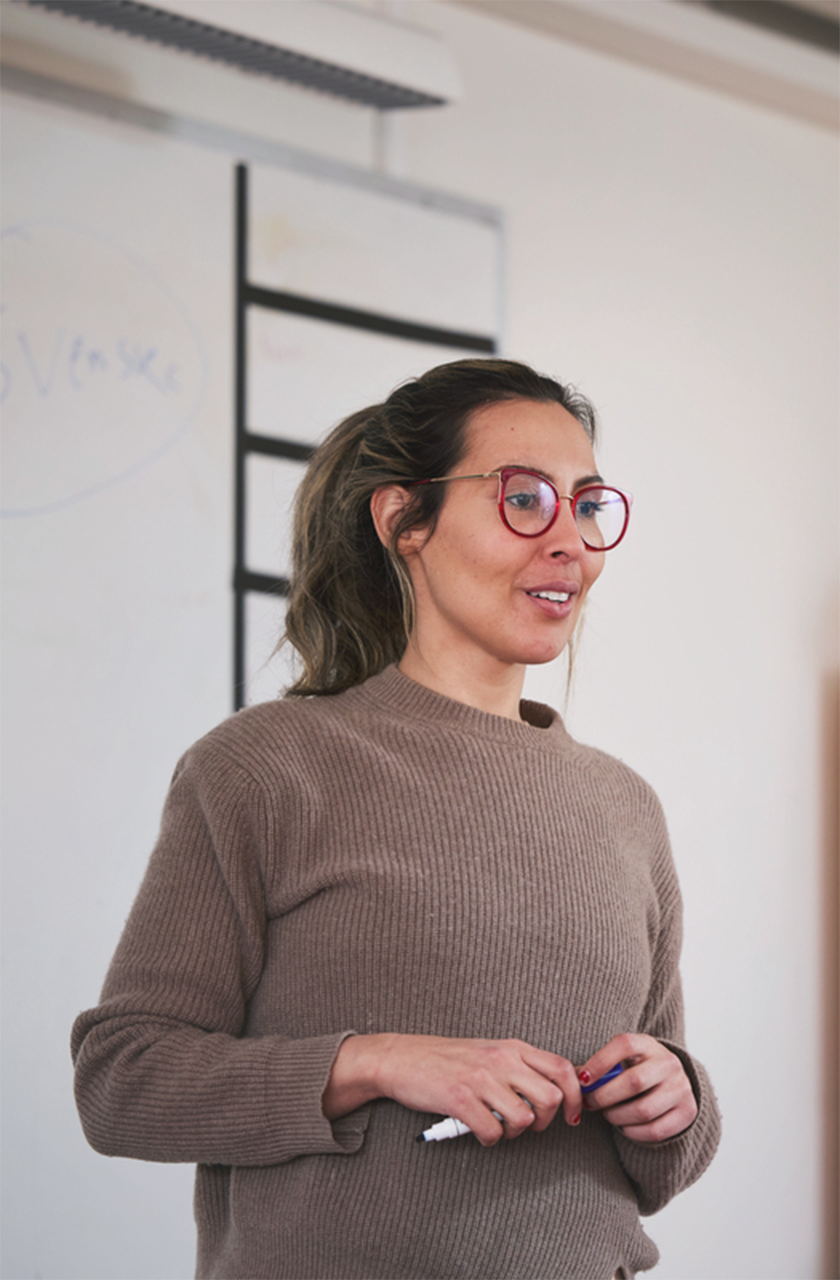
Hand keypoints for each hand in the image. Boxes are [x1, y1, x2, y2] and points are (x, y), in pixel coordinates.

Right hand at [323, 1034, 582, 1145]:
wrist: (402, 1058)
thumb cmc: (447, 1058)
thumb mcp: (489, 1051)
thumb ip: (519, 1067)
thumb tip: (553, 1092)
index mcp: (512, 1047)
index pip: (562, 1069)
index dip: (575, 1097)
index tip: (571, 1116)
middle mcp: (501, 1060)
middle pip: (550, 1098)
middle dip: (546, 1121)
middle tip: (529, 1126)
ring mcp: (480, 1079)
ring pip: (524, 1119)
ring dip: (515, 1133)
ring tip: (498, 1127)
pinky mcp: (460, 1099)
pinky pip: (493, 1133)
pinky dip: (489, 1139)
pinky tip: (478, 1131)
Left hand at [577, 1033, 697, 1143]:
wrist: (673, 1081)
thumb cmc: (636, 1069)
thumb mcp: (623, 1059)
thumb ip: (601, 1067)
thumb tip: (574, 1079)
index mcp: (648, 1044)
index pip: (624, 1044)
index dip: (600, 1062)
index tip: (582, 1080)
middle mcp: (669, 1063)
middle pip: (634, 1082)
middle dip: (605, 1096)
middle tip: (590, 1103)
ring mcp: (681, 1088)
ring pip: (643, 1110)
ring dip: (617, 1117)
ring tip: (607, 1115)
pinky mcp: (688, 1112)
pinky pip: (655, 1130)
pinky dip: (633, 1132)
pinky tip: (624, 1126)